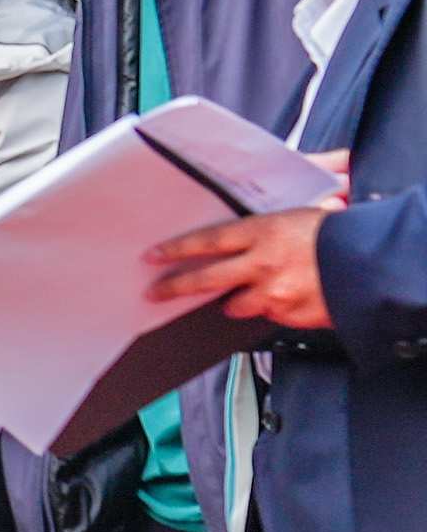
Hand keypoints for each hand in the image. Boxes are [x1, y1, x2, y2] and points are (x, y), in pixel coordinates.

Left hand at [152, 210, 333, 335]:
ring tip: (249, 293)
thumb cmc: (343, 235)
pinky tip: (287, 299)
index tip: (154, 256)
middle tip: (154, 293)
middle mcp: (261, 263)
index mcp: (263, 232)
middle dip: (175, 287)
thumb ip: (271, 228)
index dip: (176, 249)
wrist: (377, 265)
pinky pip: (269, 315)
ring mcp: (273, 293)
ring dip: (237, 301)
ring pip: (235, 304)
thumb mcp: (303, 216)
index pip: (206, 241)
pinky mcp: (288, 315)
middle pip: (205, 278)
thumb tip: (252, 229)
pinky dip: (273, 309)